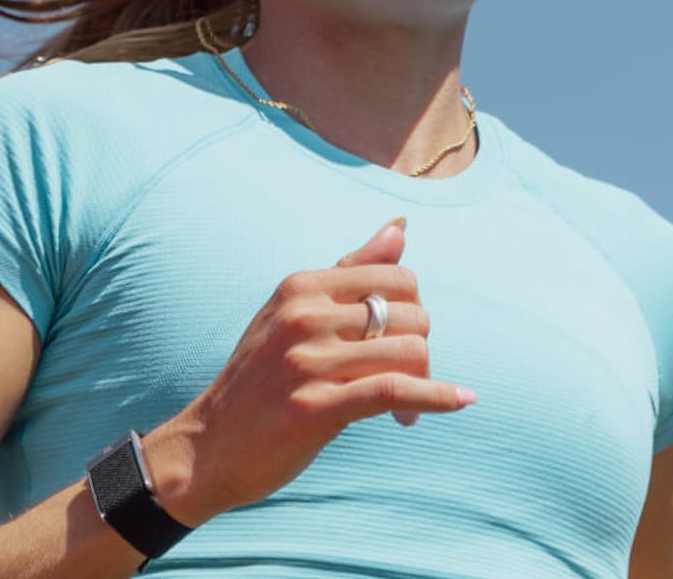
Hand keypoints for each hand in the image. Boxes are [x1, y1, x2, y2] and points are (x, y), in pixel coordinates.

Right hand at [142, 218, 475, 526]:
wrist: (210, 446)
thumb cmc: (260, 379)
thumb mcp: (293, 312)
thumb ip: (350, 269)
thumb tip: (400, 226)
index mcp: (299, 286)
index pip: (395, 276)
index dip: (412, 309)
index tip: (399, 343)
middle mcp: (303, 315)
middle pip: (410, 314)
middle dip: (421, 349)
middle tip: (405, 381)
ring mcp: (308, 361)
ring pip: (410, 350)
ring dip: (425, 382)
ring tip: (406, 409)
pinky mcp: (316, 407)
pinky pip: (396, 390)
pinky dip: (438, 396)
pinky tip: (462, 401)